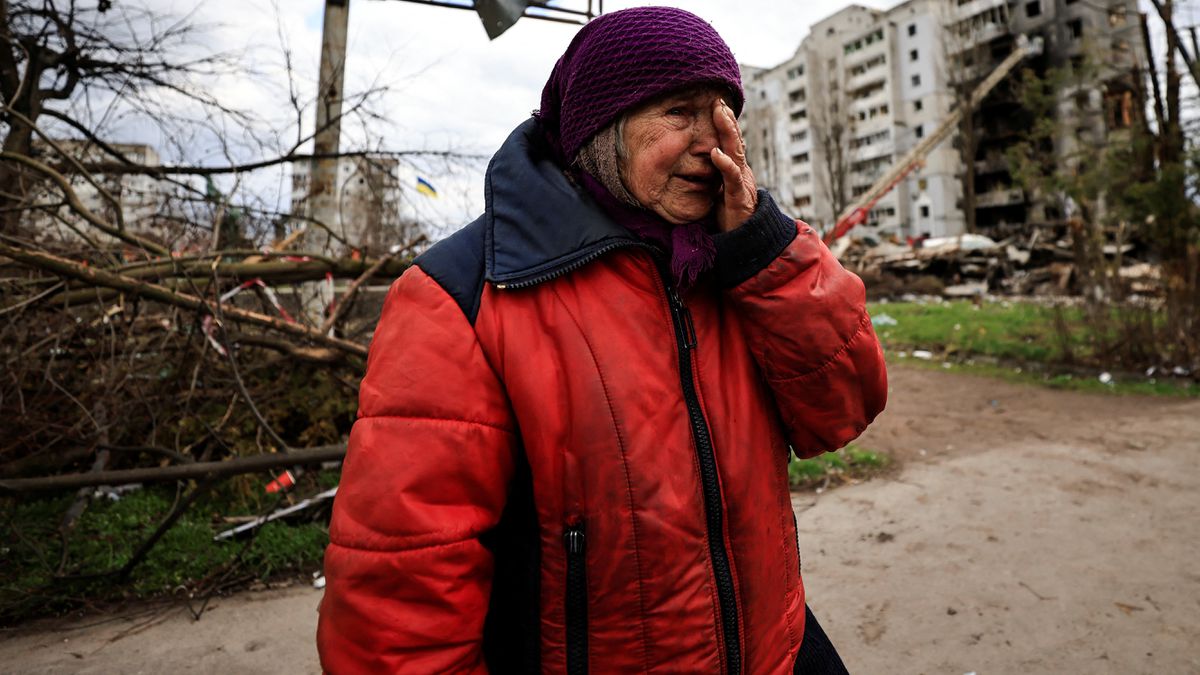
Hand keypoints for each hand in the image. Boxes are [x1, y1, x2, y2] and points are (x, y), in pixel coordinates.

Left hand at [710, 98, 756, 232]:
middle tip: (718, 101)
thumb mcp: (720, 188)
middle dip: (727, 120)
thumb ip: (716, 172)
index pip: (731, 141)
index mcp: (736, 168)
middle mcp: (741, 171)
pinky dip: (725, 164)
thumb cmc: (730, 212)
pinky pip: (732, 178)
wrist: (744, 238)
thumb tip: (706, 156)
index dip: (725, 122)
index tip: (716, 104)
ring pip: (736, 153)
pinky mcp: (738, 196)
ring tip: (720, 115)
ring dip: (728, 133)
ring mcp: (741, 182)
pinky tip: (716, 153)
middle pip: (735, 140)